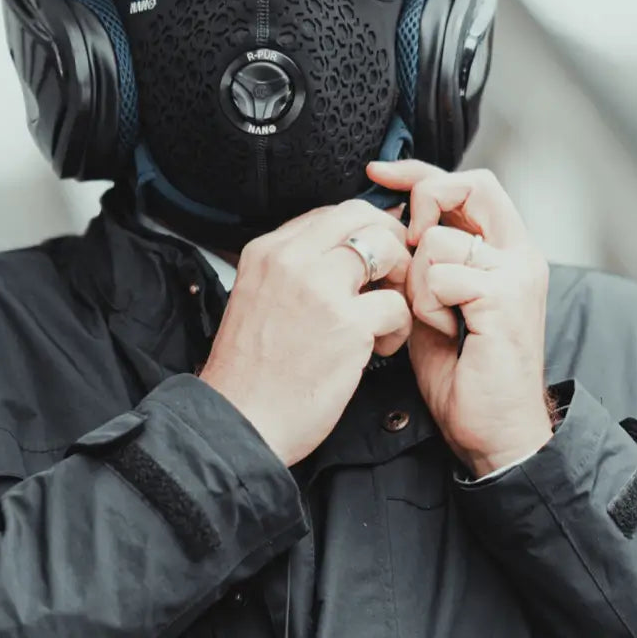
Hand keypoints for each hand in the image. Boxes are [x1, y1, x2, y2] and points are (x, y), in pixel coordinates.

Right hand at [199, 200, 412, 467]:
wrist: (238, 424)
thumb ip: (295, 270)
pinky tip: (377, 349)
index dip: (363, 231)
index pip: (332, 213)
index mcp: (266, 251)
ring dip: (399, 283)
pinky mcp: (348, 325)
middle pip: (364, 218)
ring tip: (383, 318)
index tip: (373, 257)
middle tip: (392, 278)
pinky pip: (398, 306)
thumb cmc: (251, 374)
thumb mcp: (257, 298)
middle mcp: (291, 260)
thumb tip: (345, 253)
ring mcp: (321, 289)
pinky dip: (398, 328)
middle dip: (390, 242)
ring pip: (389, 251)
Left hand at [368, 160, 552, 476]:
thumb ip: (421, 260)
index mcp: (504, 251)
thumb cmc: (464, 375)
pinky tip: (444, 331)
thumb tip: (385, 223)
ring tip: (435, 318)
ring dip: (418, 281)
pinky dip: (428, 305)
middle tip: (407, 245)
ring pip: (438, 238)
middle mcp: (519, 254)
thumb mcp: (433, 302)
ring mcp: (517, 273)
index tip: (378, 173)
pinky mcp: (505, 297)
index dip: (419, 172)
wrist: (495, 430)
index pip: (466, 184)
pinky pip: (441, 274)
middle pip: (470, 184)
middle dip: (425, 202)